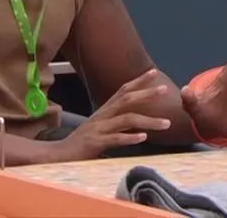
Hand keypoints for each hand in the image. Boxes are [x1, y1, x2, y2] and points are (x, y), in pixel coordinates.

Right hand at [50, 69, 172, 161]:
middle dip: (146, 93)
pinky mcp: (95, 143)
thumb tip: (138, 118)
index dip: (138, 80)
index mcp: (105, 110)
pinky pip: (115, 139)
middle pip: (126, 99)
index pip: (123, 90)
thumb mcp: (102, 127)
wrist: (60, 155)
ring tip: (166, 124)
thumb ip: (118, 121)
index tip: (154, 72)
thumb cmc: (83, 141)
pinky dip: (130, 137)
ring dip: (148, 120)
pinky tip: (143, 137)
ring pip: (126, 119)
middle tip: (165, 89)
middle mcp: (103, 115)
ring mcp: (99, 128)